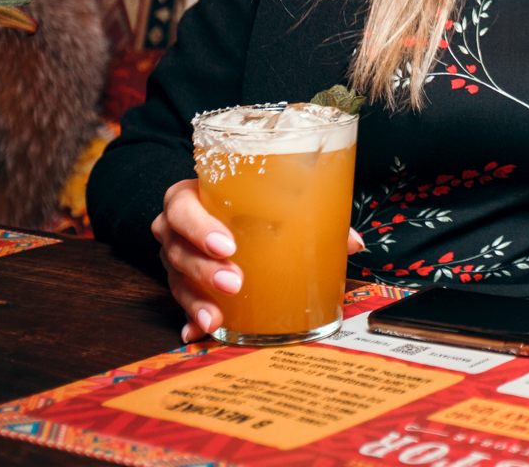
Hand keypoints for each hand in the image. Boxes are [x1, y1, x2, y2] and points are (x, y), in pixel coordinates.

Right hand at [153, 180, 364, 342]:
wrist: (214, 205)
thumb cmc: (242, 200)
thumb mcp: (267, 197)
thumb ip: (309, 212)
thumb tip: (352, 242)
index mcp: (192, 198)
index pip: (183, 208)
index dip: (199, 227)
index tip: (226, 245)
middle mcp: (176, 228)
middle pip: (178, 249)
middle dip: (206, 269)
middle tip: (235, 282)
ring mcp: (176, 258)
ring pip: (177, 279)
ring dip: (198, 300)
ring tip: (217, 316)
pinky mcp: (181, 283)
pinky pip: (181, 304)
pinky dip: (191, 319)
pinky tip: (199, 331)